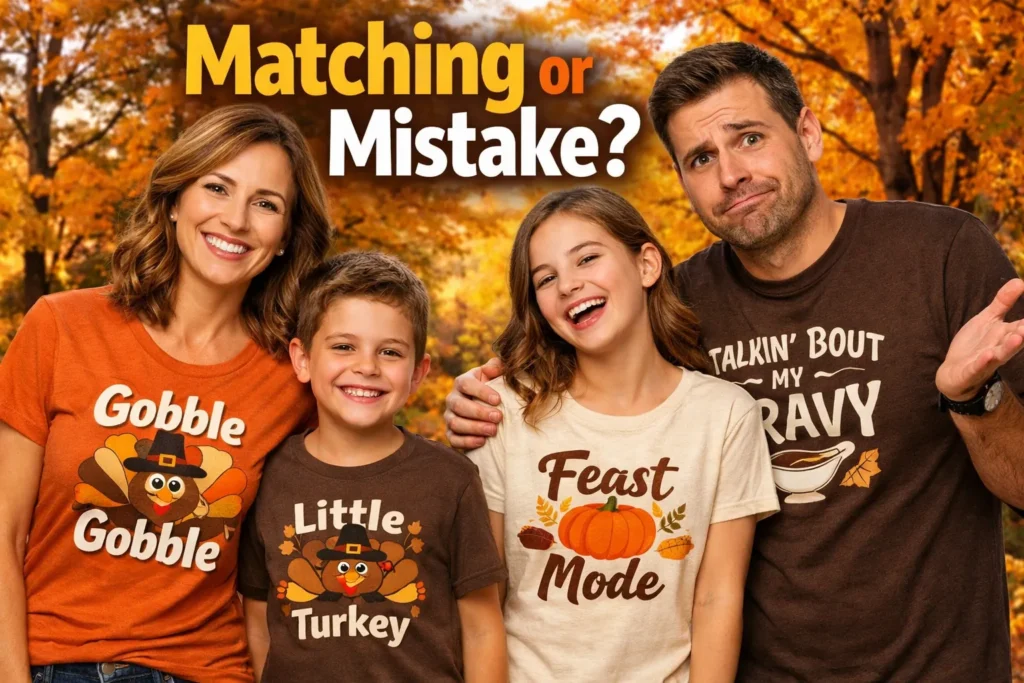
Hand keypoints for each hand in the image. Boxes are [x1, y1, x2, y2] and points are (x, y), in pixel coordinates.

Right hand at [444, 358, 504, 449]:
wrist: (487, 409)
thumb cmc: (492, 389)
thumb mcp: (494, 376)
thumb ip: (496, 367)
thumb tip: (496, 366)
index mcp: (462, 382)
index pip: (466, 384)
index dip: (481, 392)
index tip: (498, 400)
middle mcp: (452, 399)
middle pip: (459, 405)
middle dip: (479, 412)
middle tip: (498, 417)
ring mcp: (450, 417)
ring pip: (455, 423)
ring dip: (475, 427)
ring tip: (493, 430)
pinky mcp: (451, 433)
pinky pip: (454, 439)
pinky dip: (467, 442)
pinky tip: (482, 441)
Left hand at [937, 279, 1023, 400]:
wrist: (954, 372)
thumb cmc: (975, 344)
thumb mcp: (987, 319)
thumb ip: (1003, 302)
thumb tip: (1019, 281)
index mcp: (1006, 334)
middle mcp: (1000, 348)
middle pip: (1016, 340)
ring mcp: (986, 360)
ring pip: (1001, 354)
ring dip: (1010, 347)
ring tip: (1019, 337)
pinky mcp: (971, 370)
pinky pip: (978, 366)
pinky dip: (983, 361)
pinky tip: (988, 355)